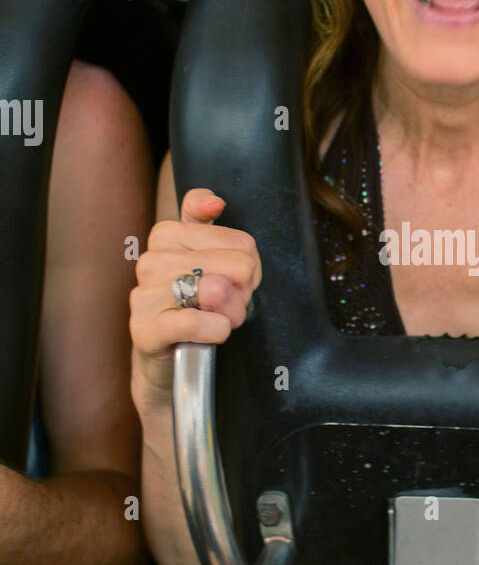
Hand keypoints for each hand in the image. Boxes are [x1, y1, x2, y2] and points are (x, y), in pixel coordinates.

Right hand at [130, 188, 261, 402]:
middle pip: (237, 265)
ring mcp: (142, 294)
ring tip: (220, 321)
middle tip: (228, 307)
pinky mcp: (143, 329)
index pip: (242, 242)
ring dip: (231, 314)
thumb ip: (205, 221)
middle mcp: (150, 261)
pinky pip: (194, 321)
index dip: (250, 267)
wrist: (173, 361)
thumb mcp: (208, 260)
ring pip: (216, 289)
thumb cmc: (196, 307)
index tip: (236, 281)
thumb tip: (214, 202)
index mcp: (167, 235)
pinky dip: (216, 329)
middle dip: (243, 293)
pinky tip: (214, 333)